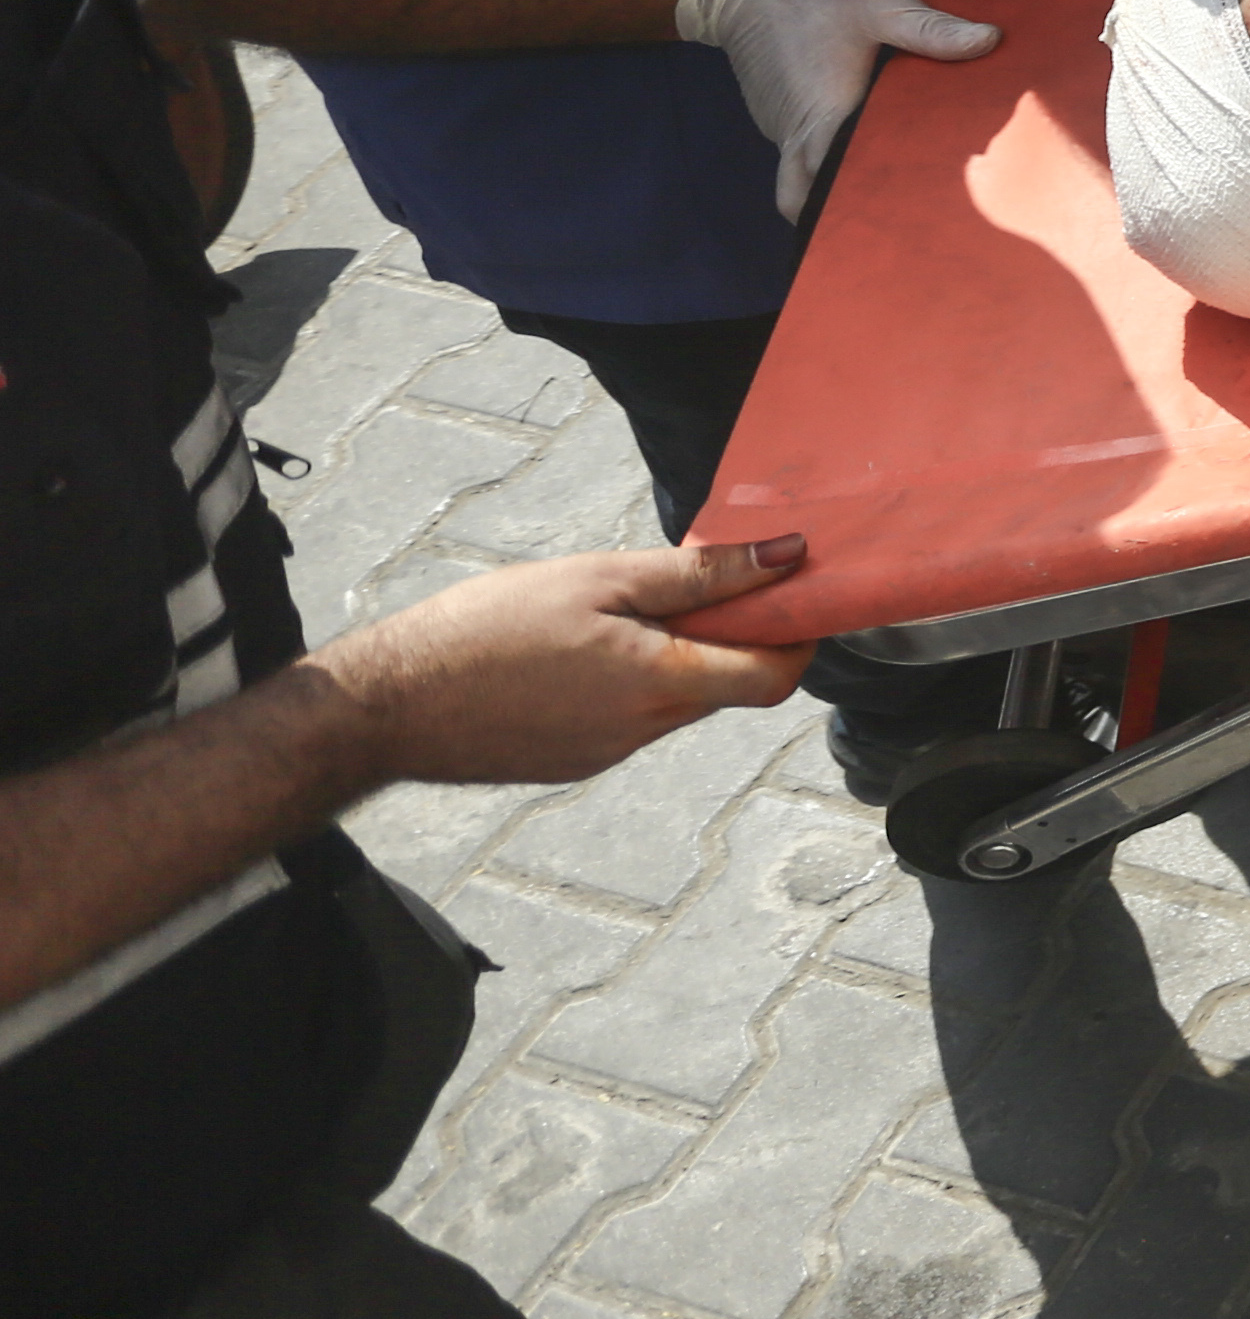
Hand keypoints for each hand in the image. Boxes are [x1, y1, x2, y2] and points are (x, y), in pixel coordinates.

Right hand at [302, 539, 815, 784]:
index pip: (772, 679)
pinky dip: (630, 682)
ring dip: (676, 659)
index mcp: (657, 686)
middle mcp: (641, 732)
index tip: (789, 596)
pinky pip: (628, 720)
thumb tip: (785, 557)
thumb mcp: (597, 579)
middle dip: (733, 639)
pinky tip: (577, 650)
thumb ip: (697, 576)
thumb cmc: (482, 630)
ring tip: (618, 611)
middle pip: (727, 688)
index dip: (796, 637)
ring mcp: (605, 753)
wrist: (384, 705)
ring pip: (675, 702)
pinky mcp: (572, 761)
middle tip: (700, 584)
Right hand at [676, 0, 998, 223]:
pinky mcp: (782, 120)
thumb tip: (990, 40)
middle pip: (815, 200)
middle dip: (851, 212)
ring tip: (897, 182)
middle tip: (907, 210)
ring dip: (839, 184)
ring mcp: (784, 131)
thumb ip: (931, 29)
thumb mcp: (879, 4)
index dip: (869, 208)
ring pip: (806, 181)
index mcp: (825, 118)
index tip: (911, 214)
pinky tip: (873, 144)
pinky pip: (802, 156)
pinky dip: (829, 160)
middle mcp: (798, 136)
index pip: (839, 187)